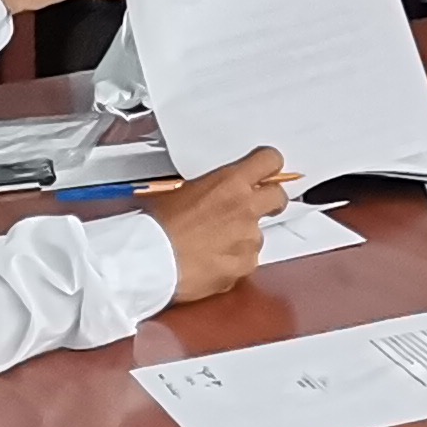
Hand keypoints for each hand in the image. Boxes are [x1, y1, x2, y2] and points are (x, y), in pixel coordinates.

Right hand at [144, 147, 288, 302]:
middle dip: (270, 201)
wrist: (148, 259)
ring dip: (242, 237)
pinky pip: (247, 260)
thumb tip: (212, 191)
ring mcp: (248, 238)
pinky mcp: (244, 264)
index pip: (270, 161)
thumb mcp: (178, 191)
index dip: (269, 166)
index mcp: (230, 183)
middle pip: (279, 196)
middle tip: (254, 207)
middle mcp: (245, 208)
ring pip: (258, 234)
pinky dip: (233, 261)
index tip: (267, 172)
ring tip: (212, 243)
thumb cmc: (155, 226)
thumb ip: (208, 189)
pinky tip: (211, 261)